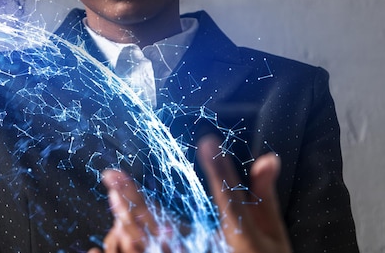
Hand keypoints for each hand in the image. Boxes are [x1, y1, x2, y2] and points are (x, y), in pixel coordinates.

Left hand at [88, 135, 291, 252]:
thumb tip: (267, 160)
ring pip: (152, 242)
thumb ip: (264, 195)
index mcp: (239, 238)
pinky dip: (132, 242)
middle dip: (135, 197)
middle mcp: (208, 251)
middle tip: (113, 176)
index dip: (219, 169)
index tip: (208, 143)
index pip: (228, 197)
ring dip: (128, 217)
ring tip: (111, 194)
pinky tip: (119, 225)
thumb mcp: (273, 233)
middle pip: (167, 223)